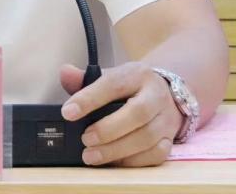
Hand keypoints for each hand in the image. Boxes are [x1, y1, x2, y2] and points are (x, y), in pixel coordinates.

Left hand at [58, 61, 182, 166]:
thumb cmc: (130, 87)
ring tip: (92, 155)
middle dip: (107, 130)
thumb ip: (85, 79)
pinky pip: (156, 154)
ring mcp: (166, 118)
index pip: (113, 84)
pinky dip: (133, 161)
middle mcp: (155, 94)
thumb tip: (65, 73)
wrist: (165, 93)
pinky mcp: (171, 138)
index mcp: (137, 74)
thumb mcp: (110, 77)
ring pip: (147, 137)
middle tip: (84, 140)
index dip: (89, 99)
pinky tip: (114, 162)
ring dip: (117, 150)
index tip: (68, 112)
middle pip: (137, 113)